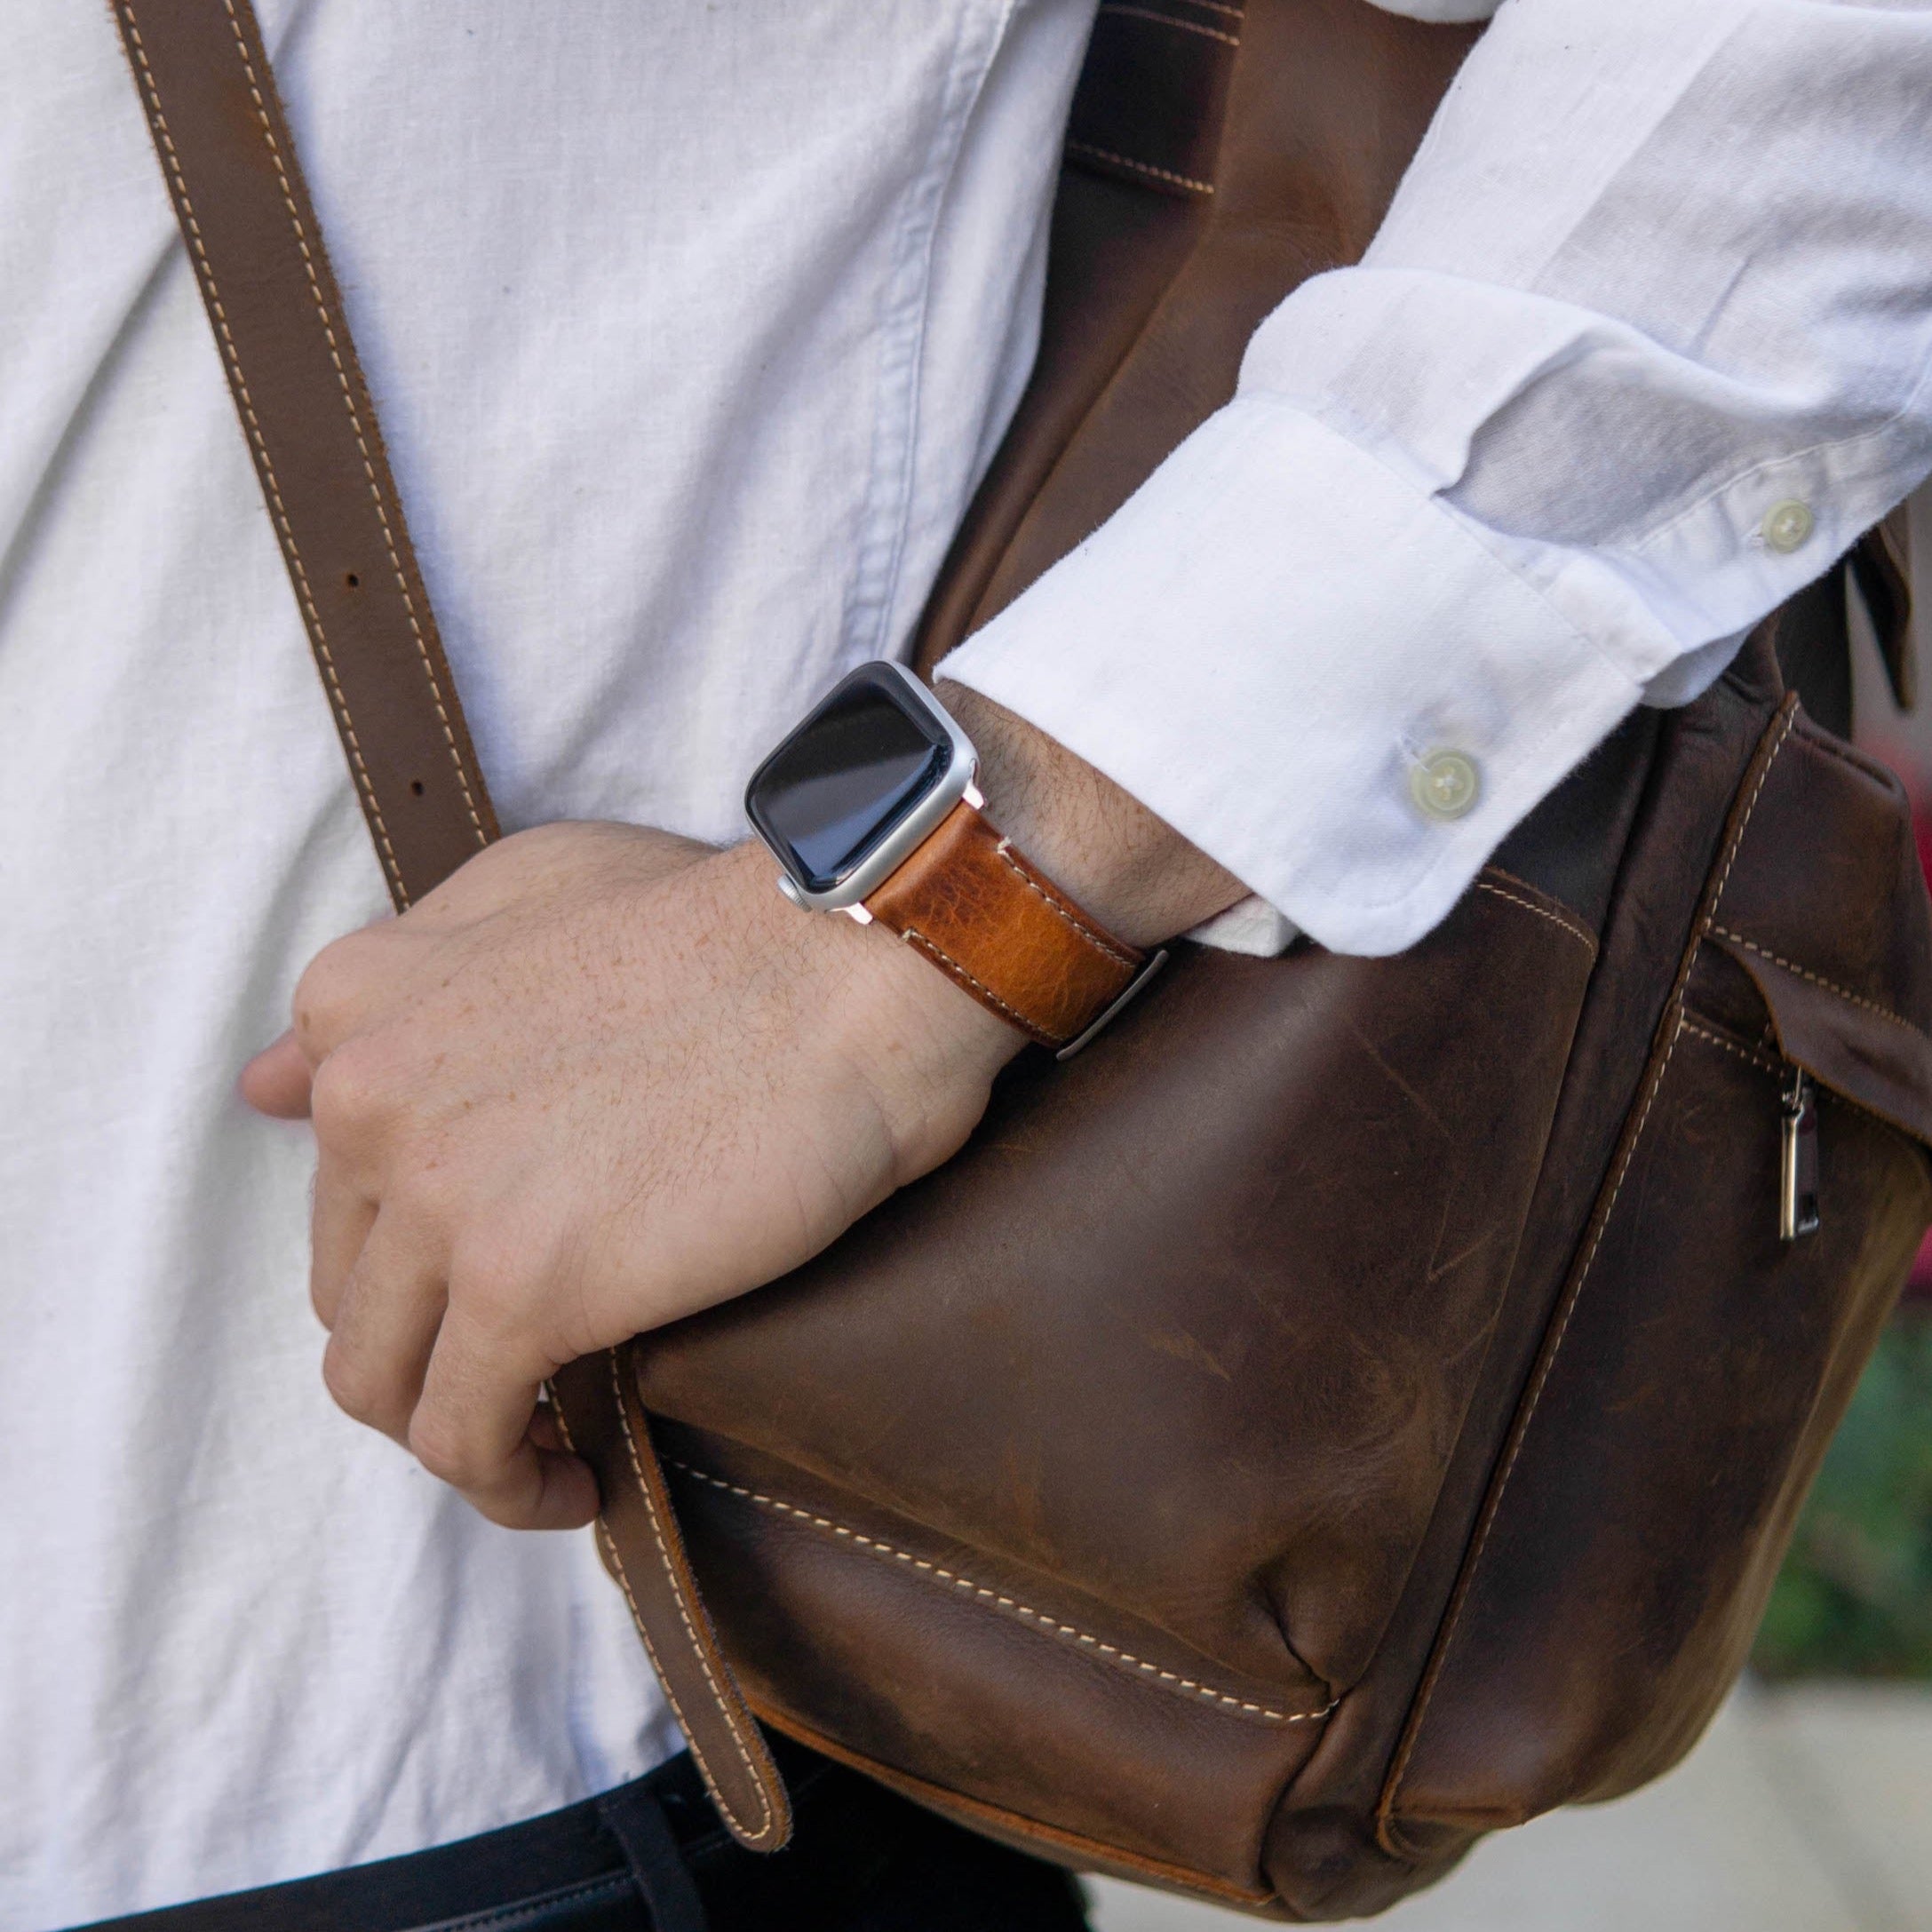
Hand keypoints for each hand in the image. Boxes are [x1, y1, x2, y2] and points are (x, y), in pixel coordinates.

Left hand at [241, 822, 1016, 1528]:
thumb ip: (405, 971)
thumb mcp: (535, 884)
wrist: (853, 965)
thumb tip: (264, 1082)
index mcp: (363, 1005)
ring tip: (543, 1440)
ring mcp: (438, 1199)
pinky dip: (508, 1485)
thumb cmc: (730, 917)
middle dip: (428, 1340)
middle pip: (351, 1285)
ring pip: (379, 1379)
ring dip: (452, 1429)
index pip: (334, 1175)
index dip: (411, 1241)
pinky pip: (463, 1439)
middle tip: (531, 1360)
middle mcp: (366, 1099)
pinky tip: (573, 1482)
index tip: (484, 1270)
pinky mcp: (522, 1288)